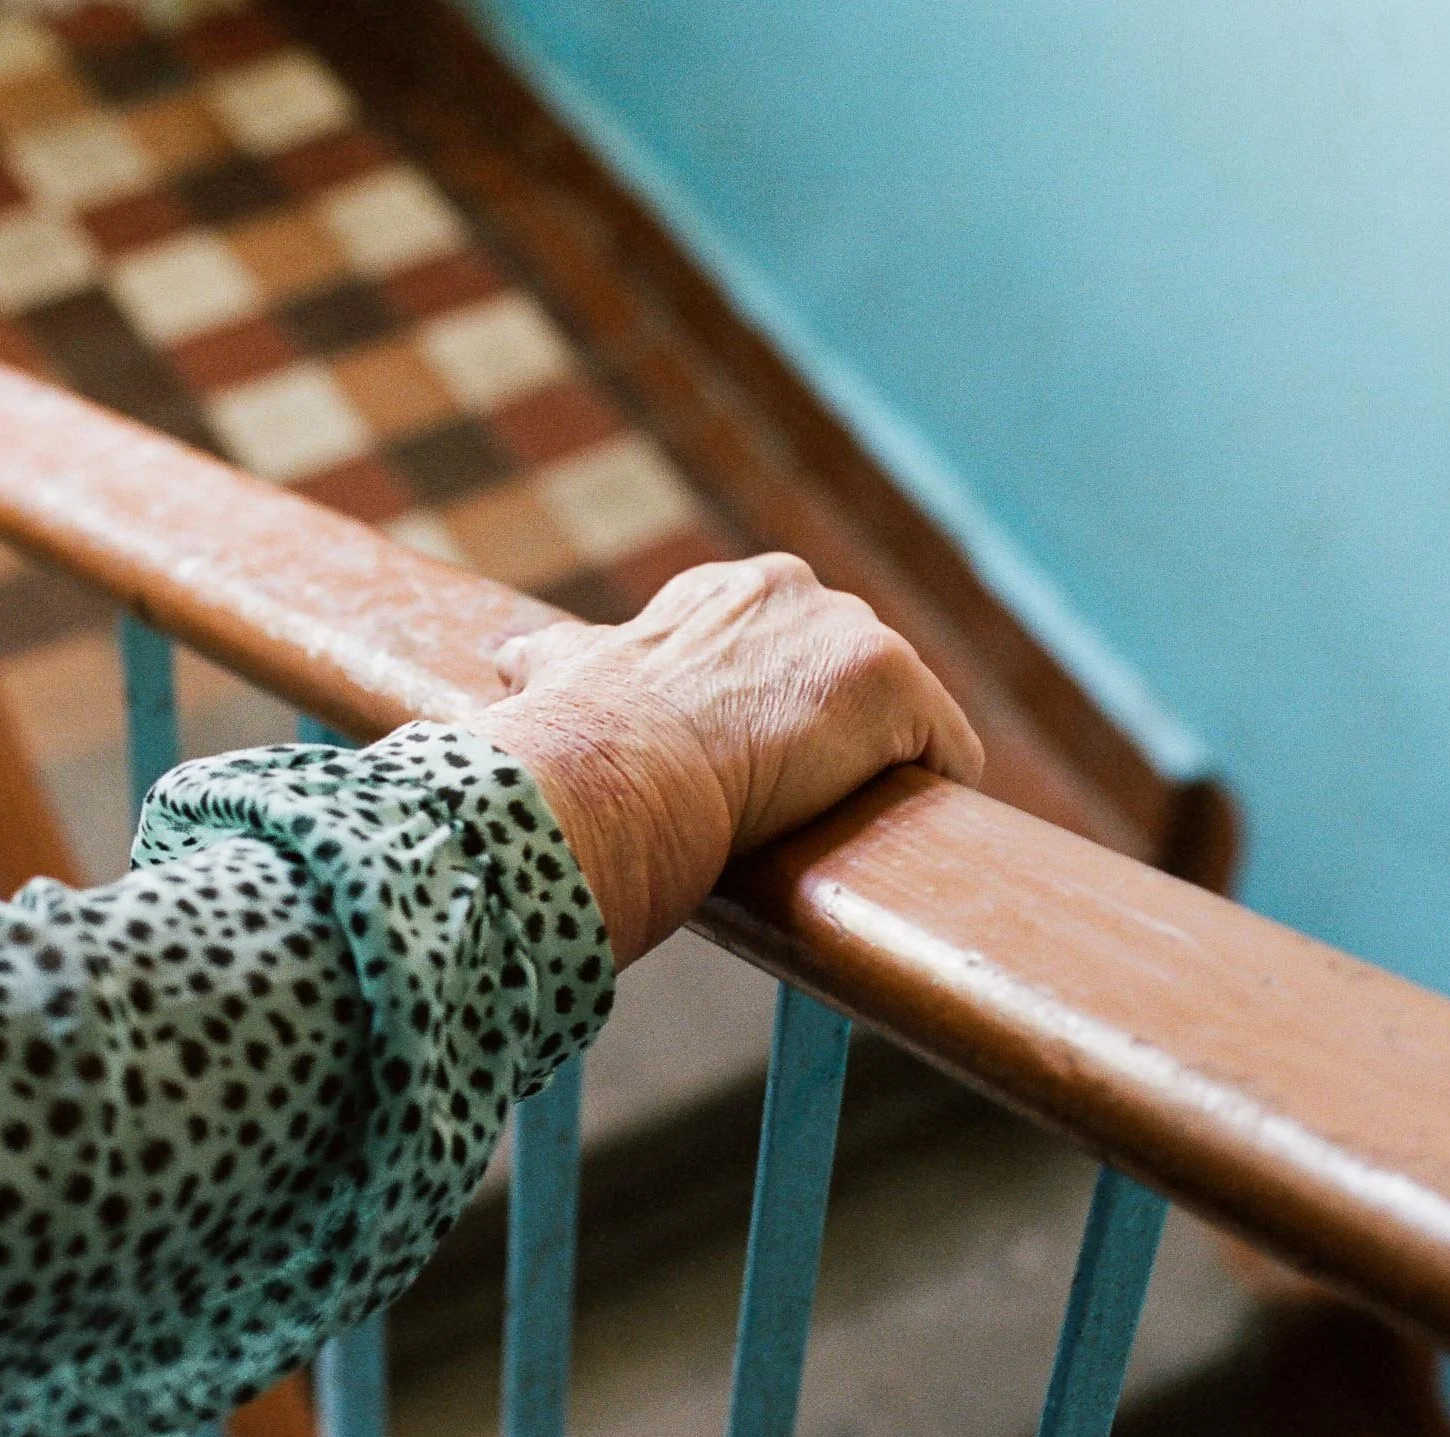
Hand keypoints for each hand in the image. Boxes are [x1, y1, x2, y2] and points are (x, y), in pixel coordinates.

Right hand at [467, 554, 981, 966]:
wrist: (617, 765)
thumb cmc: (582, 733)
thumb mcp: (564, 674)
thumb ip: (553, 659)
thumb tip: (501, 654)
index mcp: (726, 591)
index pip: (783, 651)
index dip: (774, 717)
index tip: (751, 767)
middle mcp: (796, 589)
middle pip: (848, 681)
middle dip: (829, 740)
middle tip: (784, 807)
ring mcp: (852, 632)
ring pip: (900, 718)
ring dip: (876, 770)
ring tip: (837, 829)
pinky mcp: (899, 684)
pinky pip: (948, 755)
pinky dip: (929, 796)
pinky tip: (884, 834)